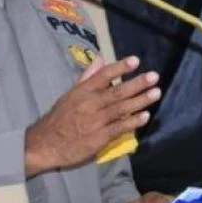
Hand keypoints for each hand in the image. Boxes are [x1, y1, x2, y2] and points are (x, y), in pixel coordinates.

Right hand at [24, 56, 159, 175]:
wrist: (45, 144)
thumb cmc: (59, 117)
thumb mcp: (70, 94)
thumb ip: (87, 77)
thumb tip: (100, 58)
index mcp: (82, 91)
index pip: (103, 76)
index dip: (120, 67)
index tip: (136, 60)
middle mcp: (90, 104)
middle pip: (117, 91)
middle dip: (137, 83)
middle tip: (154, 76)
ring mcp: (95, 121)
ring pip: (121, 109)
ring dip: (140, 100)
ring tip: (156, 92)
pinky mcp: (99, 138)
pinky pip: (119, 128)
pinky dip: (132, 122)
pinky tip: (145, 116)